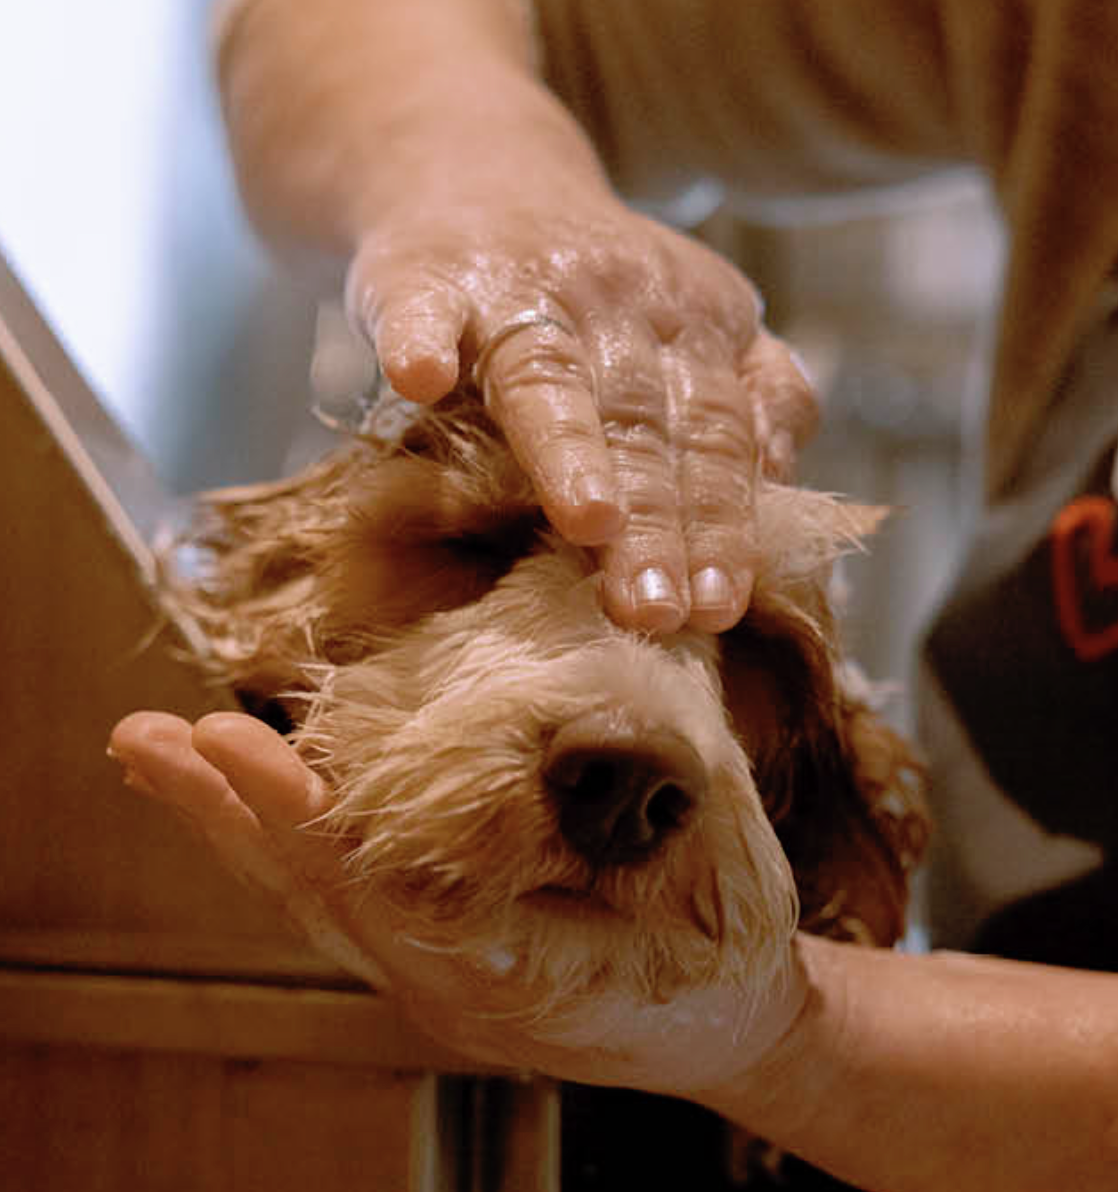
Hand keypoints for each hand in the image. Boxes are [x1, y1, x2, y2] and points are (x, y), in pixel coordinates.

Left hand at [108, 710, 807, 1095]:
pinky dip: (287, 838)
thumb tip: (568, 720)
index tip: (233, 749)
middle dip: (229, 814)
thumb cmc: (724, 955)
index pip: (383, 896)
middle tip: (148, 741)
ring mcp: (435, 972)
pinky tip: (249, 794)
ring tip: (160, 754)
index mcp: (516, 976)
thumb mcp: (708, 884)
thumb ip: (636, 814)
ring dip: (235, 824)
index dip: (305, 822)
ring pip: (319, 898)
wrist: (728, 1024)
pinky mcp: (435, 949)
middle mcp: (451, 984)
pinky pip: (347, 893)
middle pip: (320, 897)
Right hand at [344, 188, 816, 634]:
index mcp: (690, 324)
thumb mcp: (691, 324)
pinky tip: (419, 378)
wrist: (478, 176)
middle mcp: (616, 301)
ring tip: (589, 521)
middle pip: (641, 424)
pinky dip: (420, 338)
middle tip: (656, 612)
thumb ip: (748, 393)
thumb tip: (782, 478)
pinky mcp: (424, 274)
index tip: (717, 607)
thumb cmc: (590, 291)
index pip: (715, 434)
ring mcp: (518, 285)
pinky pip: (422, 304)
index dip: (720, 521)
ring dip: (569, 449)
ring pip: (549, 376)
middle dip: (656, 521)